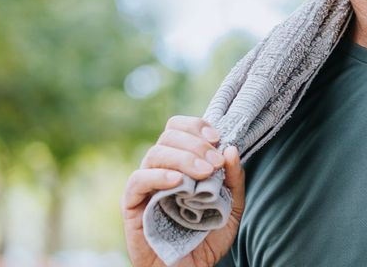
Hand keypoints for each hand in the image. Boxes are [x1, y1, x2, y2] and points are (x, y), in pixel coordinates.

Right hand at [122, 115, 245, 266]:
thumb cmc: (206, 239)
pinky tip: (178, 183)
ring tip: (204, 173)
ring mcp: (146, 185)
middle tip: (214, 163)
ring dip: (183, 158)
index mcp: (181, 163)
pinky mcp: (132, 203)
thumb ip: (234, 181)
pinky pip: (138, 180)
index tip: (217, 139)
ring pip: (155, 153)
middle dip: (196, 144)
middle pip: (169, 136)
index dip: (196, 126)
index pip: (179, 128)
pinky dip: (158, 176)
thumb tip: (231, 149)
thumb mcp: (232, 209)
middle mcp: (162, 169)